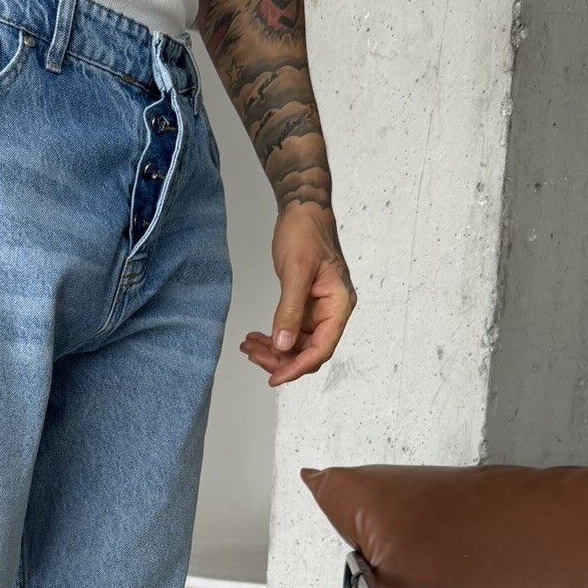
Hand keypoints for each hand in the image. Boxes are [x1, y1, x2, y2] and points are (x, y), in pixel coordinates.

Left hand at [238, 202, 354, 386]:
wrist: (303, 210)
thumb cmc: (305, 233)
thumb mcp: (296, 271)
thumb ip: (290, 310)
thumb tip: (284, 345)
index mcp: (339, 305)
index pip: (322, 348)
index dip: (298, 367)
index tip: (274, 378)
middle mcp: (333, 311)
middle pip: (310, 351)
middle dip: (281, 359)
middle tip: (252, 356)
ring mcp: (320, 309)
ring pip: (298, 344)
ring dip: (274, 350)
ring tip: (248, 346)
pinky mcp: (307, 305)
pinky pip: (292, 330)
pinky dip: (274, 336)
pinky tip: (255, 337)